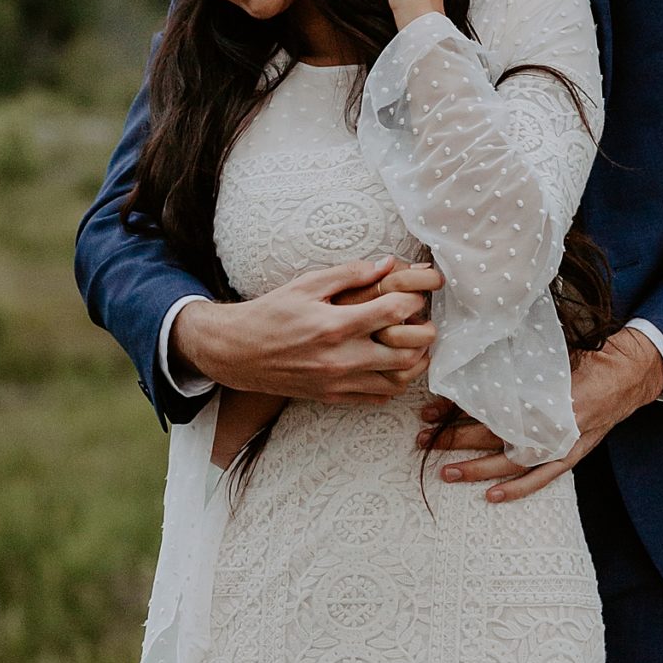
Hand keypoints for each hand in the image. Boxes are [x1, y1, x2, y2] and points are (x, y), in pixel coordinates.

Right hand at [173, 256, 442, 401]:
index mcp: (335, 325)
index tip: (413, 295)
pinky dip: (392, 383)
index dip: (412, 301)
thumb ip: (349, 274)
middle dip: (424, 336)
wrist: (239, 352)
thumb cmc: (272, 313)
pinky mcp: (333, 397)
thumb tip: (387, 264)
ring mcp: (338, 382)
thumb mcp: (307, 284)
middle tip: (423, 322)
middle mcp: (340, 358)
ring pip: (397, 382)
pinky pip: (377, 398)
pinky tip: (389, 365)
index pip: (393, 313)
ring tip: (412, 345)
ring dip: (412, 363)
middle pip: (406, 353)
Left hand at [416, 326, 662, 501]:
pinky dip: (516, 489)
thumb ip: (514, 357)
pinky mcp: (569, 454)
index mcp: (539, 391)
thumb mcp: (547, 348)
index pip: (488, 405)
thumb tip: (471, 357)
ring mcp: (560, 443)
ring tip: (444, 472)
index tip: (431, 409)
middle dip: (454, 436)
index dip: (456, 409)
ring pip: (509, 462)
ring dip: (475, 467)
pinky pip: (540, 478)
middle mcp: (548, 421)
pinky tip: (490, 496)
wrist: (626, 373)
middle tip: (423, 437)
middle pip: (492, 434)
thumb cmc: (585, 354)